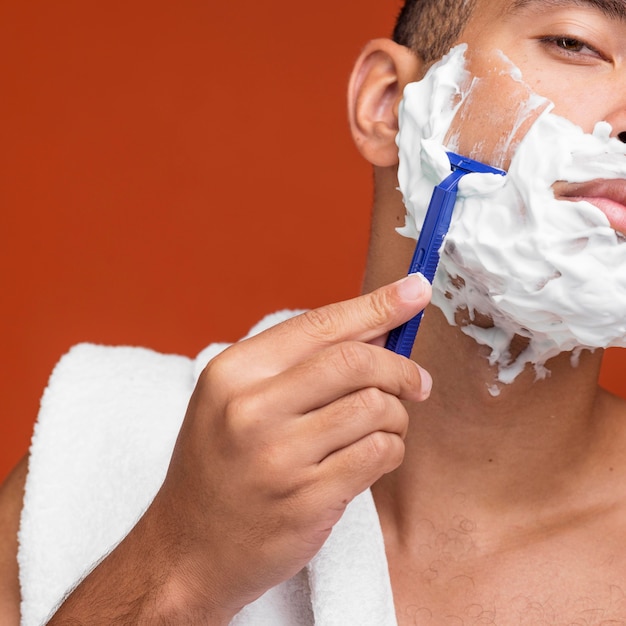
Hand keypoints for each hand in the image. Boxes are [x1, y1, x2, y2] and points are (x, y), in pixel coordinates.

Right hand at [49, 275, 431, 624]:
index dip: (377, 304)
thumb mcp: (238, 399)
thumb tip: (377, 326)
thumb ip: (301, 361)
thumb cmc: (221, 466)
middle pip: (355, 362)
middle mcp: (251, 409)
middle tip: (416, 382)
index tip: (416, 290)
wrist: (187, 551)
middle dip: (400, 368)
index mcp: (235, 372)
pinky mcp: (307, 501)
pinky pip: (378, 454)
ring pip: (375, 408)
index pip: (321, 325)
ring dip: (396, 416)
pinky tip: (374, 455)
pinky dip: (391, 449)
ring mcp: (278, 457)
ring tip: (383, 427)